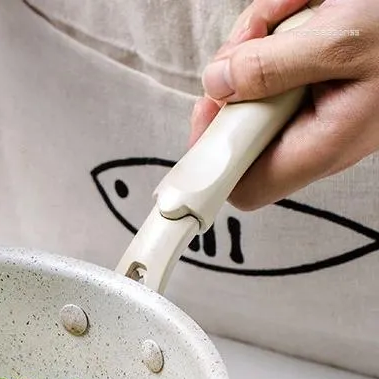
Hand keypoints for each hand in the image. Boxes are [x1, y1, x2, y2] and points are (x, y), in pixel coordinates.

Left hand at [189, 0, 378, 209]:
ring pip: (250, 87)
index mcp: (322, 143)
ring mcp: (311, 106)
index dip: (213, 161)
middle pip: (238, 128)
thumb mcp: (343, 38)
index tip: (208, 112)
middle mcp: (313, 132)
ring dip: (258, 41)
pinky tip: (303, 7)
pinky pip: (272, 60)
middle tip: (252, 42)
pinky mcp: (312, 80)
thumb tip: (217, 83)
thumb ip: (273, 66)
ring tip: (292, 13)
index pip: (244, 187)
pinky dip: (277, 27)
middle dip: (235, 78)